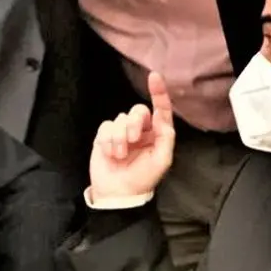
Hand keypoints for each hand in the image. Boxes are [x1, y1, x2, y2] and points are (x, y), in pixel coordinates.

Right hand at [88, 72, 176, 200]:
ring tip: (120, 155)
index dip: (158, 92)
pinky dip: (108, 141)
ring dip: (119, 138)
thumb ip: (166, 137)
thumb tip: (161, 117)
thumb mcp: (162, 160)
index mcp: (156, 134)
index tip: (154, 76)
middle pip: (136, 111)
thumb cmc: (142, 178)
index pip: (159, 109)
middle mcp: (139, 129)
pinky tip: (110, 153)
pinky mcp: (104, 136)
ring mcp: (121, 132)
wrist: (118, 194)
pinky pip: (106, 127)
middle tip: (133, 141)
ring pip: (119, 119)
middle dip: (133, 124)